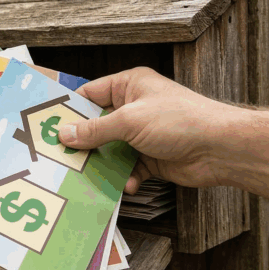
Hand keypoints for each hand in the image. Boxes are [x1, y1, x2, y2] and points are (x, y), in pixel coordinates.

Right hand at [57, 67, 242, 193]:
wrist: (222, 149)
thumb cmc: (180, 121)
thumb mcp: (129, 121)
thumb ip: (94, 129)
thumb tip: (64, 134)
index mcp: (129, 86)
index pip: (89, 94)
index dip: (69, 110)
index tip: (46, 126)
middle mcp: (134, 107)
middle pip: (97, 125)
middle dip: (82, 142)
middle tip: (60, 155)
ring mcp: (143, 134)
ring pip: (110, 150)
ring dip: (102, 164)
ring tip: (86, 176)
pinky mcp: (152, 158)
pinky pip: (128, 168)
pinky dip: (125, 178)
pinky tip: (127, 184)